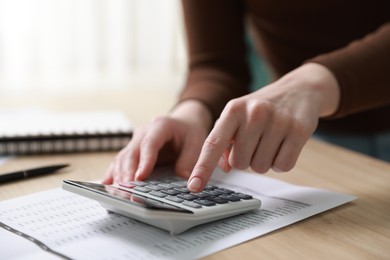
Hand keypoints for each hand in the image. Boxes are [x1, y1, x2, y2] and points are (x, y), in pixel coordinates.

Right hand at [102, 100, 212, 183]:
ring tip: (120, 194)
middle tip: (128, 192)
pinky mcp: (131, 151)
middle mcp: (143, 132)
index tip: (141, 177)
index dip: (144, 161)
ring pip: (122, 159)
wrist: (183, 123)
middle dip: (128, 174)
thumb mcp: (195, 143)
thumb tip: (186, 183)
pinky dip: (114, 174)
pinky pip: (120, 162)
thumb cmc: (188, 132)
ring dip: (120, 176)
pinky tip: (108, 186)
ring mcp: (135, 141)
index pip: (150, 144)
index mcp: (160, 126)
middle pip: (131, 153)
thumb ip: (189, 162)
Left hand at [187, 63, 339, 191]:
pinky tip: (283, 145)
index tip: (193, 187)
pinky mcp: (299, 131)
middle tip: (255, 142)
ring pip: (261, 168)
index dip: (202, 168)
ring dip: (263, 161)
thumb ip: (223, 140)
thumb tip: (224, 168)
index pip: (213, 143)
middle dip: (245, 160)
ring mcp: (278, 121)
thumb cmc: (262, 108)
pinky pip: (283, 166)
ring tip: (270, 141)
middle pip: (239, 164)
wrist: (300, 90)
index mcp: (234, 109)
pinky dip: (281, 162)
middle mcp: (254, 113)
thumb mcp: (238, 116)